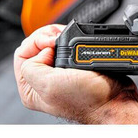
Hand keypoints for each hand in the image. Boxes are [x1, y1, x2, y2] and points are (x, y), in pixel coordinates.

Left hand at [14, 24, 137, 123]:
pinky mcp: (76, 67)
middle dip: (50, 36)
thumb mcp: (48, 85)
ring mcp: (60, 74)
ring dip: (62, 36)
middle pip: (37, 45)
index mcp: (30, 88)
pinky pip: (68, 46)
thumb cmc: (88, 100)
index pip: (23, 52)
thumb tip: (44, 50)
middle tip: (62, 38)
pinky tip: (79, 42)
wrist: (114, 100)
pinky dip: (73, 39)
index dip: (38, 42)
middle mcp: (43, 81)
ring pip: (53, 44)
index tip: (53, 43)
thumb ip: (32, 67)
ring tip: (72, 39)